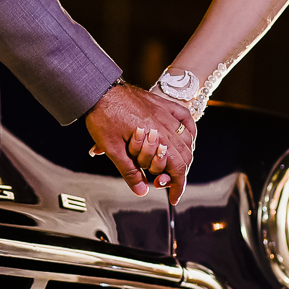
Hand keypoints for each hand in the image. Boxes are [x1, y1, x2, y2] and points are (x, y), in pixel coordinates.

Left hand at [85, 83, 196, 204]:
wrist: (99, 90)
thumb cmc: (103, 117)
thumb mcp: (113, 149)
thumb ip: (129, 171)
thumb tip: (142, 191)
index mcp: (156, 137)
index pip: (178, 167)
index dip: (178, 186)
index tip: (173, 198)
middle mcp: (166, 125)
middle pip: (185, 156)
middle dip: (177, 173)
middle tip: (161, 182)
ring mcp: (166, 113)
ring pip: (187, 139)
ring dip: (183, 156)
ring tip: (169, 165)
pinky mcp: (163, 104)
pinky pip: (185, 117)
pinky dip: (189, 131)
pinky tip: (185, 139)